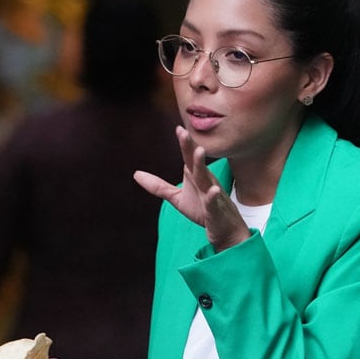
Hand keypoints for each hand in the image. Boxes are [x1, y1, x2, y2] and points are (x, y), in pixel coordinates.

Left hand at [134, 125, 249, 251]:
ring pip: (207, 178)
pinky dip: (213, 196)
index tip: (178, 129)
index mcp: (196, 176)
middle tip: (184, 133)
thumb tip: (136, 174)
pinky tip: (212, 190)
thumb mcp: (177, 198)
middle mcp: (205, 181)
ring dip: (201, 165)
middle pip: (196, 163)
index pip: (188, 157)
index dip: (184, 144)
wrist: (223, 230)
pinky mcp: (216, 210)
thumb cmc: (202, 209)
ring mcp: (212, 195)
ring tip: (199, 151)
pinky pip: (214, 202)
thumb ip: (158, 186)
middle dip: (191, 148)